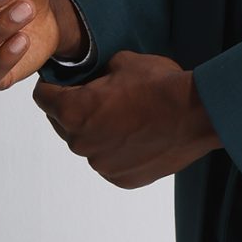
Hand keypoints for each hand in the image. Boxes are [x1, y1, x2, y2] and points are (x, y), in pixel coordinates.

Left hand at [33, 48, 222, 188]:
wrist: (198, 115)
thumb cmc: (161, 86)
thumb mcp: (123, 62)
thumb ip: (99, 73)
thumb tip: (98, 79)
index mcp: (74, 111)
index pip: (42, 98)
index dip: (51, 86)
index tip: (61, 83)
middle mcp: (81, 143)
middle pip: (63, 124)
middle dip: (75, 111)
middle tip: (100, 99)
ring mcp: (102, 165)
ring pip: (88, 145)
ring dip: (98, 133)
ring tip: (126, 119)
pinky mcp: (122, 179)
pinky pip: (110, 163)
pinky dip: (118, 151)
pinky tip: (138, 137)